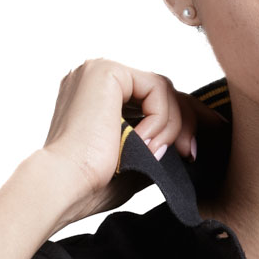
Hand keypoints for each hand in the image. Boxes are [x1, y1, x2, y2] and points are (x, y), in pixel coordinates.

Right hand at [39, 58, 216, 224]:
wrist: (66, 186)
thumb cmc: (91, 184)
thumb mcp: (138, 160)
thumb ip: (160, 144)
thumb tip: (191, 142)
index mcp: (97, 99)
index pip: (152, 100)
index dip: (180, 124)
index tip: (191, 153)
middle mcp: (94, 79)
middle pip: (162, 91)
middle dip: (185, 123)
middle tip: (190, 154)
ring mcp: (98, 72)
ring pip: (163, 90)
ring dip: (171, 126)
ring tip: (155, 154)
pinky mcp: (106, 72)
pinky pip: (157, 88)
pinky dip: (160, 119)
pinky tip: (144, 142)